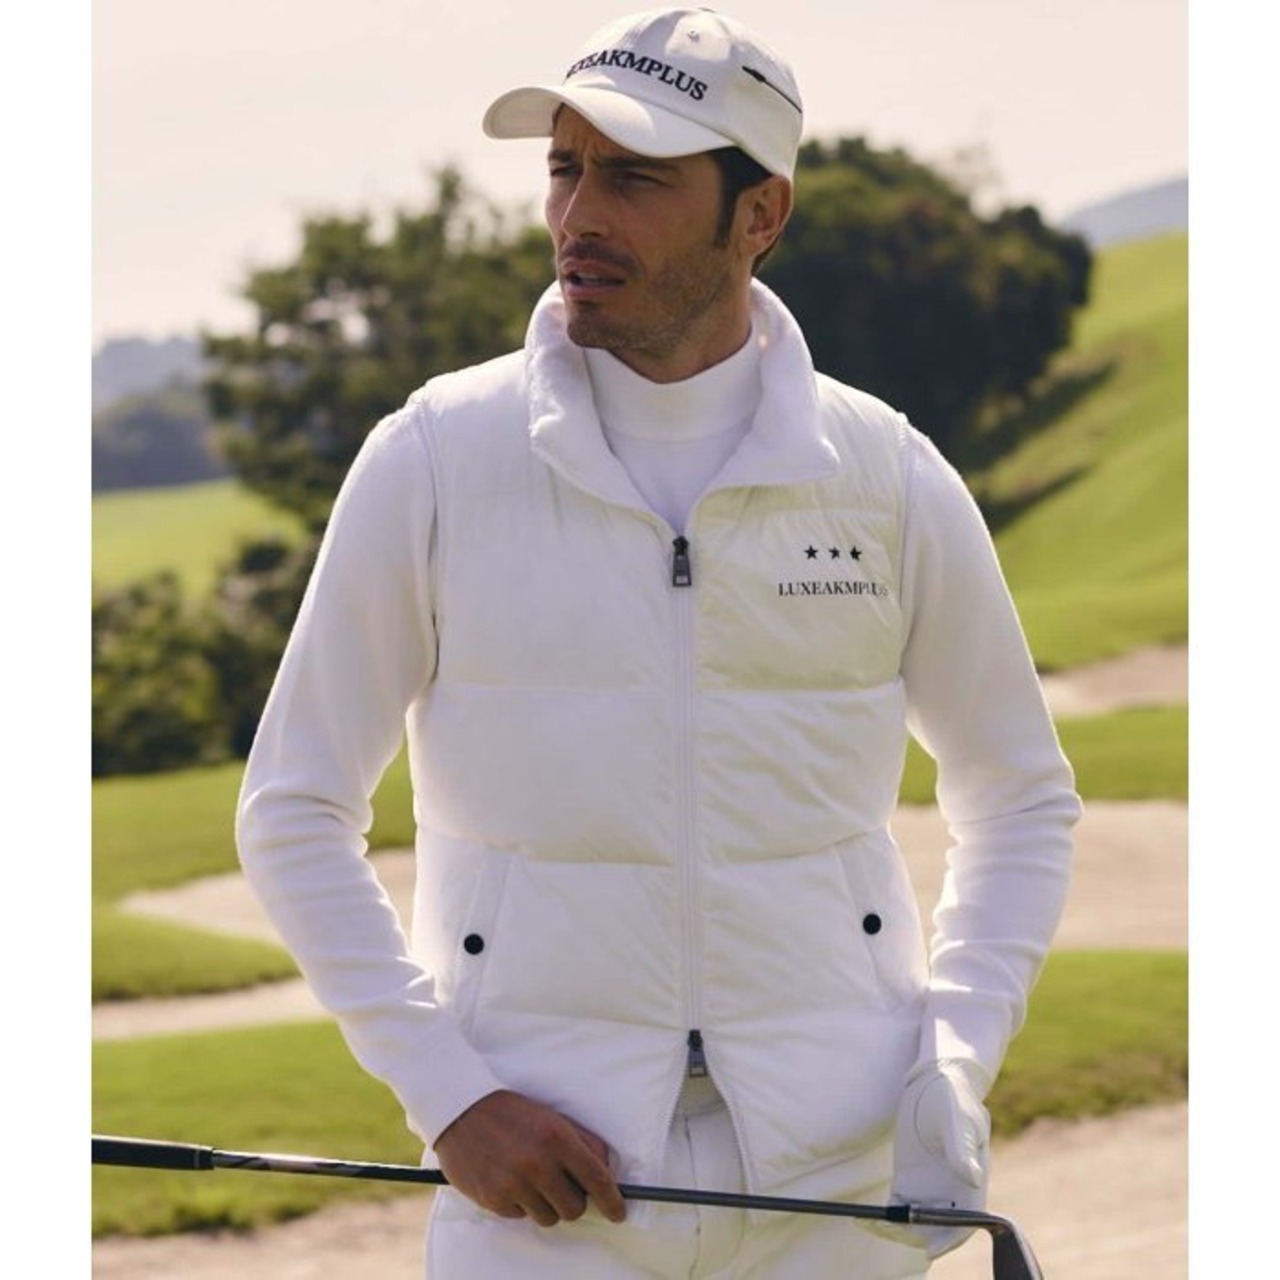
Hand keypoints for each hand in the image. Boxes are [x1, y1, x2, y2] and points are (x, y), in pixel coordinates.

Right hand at [433, 1089, 626, 1226]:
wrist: (462, 1108)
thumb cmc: (512, 1112)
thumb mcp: (551, 1117)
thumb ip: (582, 1142)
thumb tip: (604, 1170)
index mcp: (556, 1138)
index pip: (596, 1178)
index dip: (612, 1200)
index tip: (618, 1212)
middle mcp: (537, 1163)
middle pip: (575, 1208)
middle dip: (575, 1201)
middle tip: (565, 1187)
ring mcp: (514, 1184)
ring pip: (549, 1218)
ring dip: (548, 1205)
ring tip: (534, 1182)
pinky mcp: (494, 1199)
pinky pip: (521, 1216)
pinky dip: (522, 1205)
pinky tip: (512, 1182)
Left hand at [884, 1062, 990, 1258]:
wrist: (933, 1079)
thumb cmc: (951, 1094)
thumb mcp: (955, 1117)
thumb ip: (961, 1147)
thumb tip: (972, 1178)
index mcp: (971, 1181)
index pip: (965, 1221)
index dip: (949, 1239)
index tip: (929, 1248)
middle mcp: (952, 1192)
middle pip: (937, 1229)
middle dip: (914, 1236)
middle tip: (885, 1228)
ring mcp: (930, 1188)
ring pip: (916, 1223)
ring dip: (896, 1230)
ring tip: (869, 1223)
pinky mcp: (909, 1180)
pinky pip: (899, 1209)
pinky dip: (886, 1218)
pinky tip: (866, 1218)